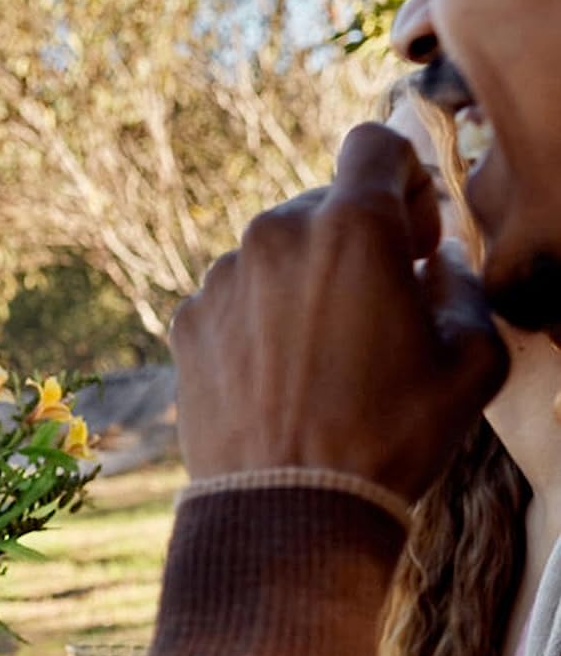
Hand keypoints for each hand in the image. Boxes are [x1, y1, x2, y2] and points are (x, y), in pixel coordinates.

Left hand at [170, 123, 506, 502]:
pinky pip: (233, 298)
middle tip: (376, 308)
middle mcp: (274, 236)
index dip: (405, 181)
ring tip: (323, 355)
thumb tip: (433, 264)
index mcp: (351, 228)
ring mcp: (220, 280)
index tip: (411, 239)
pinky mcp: (185, 323)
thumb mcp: (471, 360)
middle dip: (356, 241)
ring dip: (302, 283)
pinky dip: (257, 319)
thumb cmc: (387, 437)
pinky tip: (278, 375)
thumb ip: (463, 286)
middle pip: (323, 205)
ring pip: (274, 254)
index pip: (376, 146)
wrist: (285, 509)